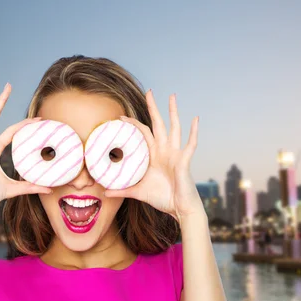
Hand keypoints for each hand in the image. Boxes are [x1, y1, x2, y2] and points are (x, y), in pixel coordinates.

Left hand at [105, 90, 202, 218]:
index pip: (143, 134)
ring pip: (174, 128)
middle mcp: (165, 151)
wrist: (180, 209)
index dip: (134, 124)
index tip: (122, 117)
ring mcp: (175, 154)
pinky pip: (190, 144)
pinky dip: (193, 132)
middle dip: (153, 108)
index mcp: (154, 155)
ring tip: (172, 96)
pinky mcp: (184, 161)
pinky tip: (195, 119)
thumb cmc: (163, 198)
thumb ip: (122, 190)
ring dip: (173, 112)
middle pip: (158, 124)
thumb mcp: (138, 192)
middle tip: (149, 91)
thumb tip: (105, 193)